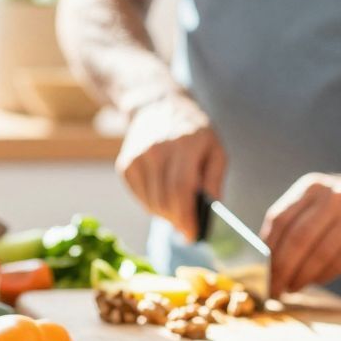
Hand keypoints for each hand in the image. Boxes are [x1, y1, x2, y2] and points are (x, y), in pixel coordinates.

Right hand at [117, 91, 224, 237]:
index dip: (186, 216)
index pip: (181, 189)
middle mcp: (157, 149)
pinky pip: (139, 196)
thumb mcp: (215, 149)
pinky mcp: (126, 164)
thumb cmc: (194, 131)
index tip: (192, 235)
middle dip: (177, 220)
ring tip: (178, 211)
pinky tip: (163, 197)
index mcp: (184, 145)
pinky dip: (152, 204)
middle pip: (164, 199)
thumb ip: (214, 179)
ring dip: (165, 214)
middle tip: (187, 228)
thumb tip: (211, 211)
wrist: (158, 106)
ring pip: (150, 202)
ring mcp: (138, 156)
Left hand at [264, 172, 340, 296]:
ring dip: (302, 277)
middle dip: (282, 269)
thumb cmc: (336, 207)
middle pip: (299, 238)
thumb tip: (266, 263)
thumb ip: (291, 224)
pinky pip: (340, 262)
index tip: (260, 272)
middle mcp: (334, 197)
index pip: (280, 219)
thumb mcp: (314, 201)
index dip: (267, 250)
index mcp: (312, 187)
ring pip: (321, 254)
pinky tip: (314, 281)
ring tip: (292, 288)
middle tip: (274, 289)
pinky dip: (322, 276)